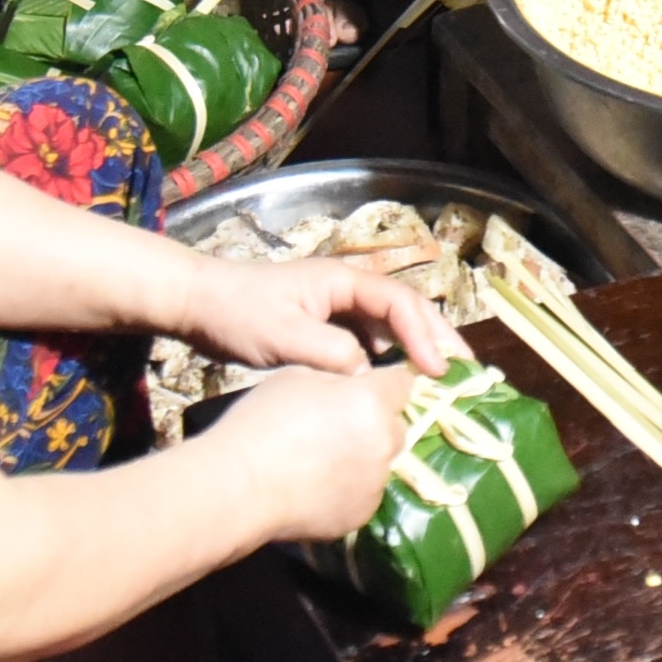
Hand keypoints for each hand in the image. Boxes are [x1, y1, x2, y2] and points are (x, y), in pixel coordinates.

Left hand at [168, 254, 454, 379]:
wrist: (196, 305)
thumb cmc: (237, 313)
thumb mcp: (283, 336)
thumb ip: (331, 354)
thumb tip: (371, 378)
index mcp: (342, 281)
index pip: (399, 303)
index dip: (424, 335)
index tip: (437, 368)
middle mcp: (347, 289)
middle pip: (405, 309)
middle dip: (436, 336)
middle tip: (464, 369)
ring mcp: (337, 306)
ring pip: (390, 325)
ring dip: (417, 347)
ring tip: (441, 377)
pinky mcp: (325, 326)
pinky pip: (369, 339)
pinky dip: (389, 356)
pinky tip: (395, 380)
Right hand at [201, 360, 424, 542]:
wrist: (239, 485)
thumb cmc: (261, 422)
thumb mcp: (297, 377)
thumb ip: (337, 379)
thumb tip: (353, 386)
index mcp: (371, 402)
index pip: (401, 384)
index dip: (384, 384)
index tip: (367, 390)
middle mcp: (383, 442)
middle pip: (395, 426)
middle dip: (375, 423)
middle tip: (337, 428)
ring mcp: (375, 482)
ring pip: (381, 463)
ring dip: (363, 458)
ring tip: (322, 462)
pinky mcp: (361, 514)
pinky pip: (365, 493)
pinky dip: (350, 488)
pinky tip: (318, 486)